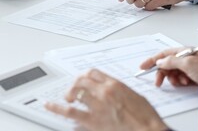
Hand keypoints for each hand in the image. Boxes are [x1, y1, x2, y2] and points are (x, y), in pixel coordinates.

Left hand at [45, 69, 168, 130]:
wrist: (148, 130)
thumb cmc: (146, 117)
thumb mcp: (135, 96)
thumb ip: (120, 91)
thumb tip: (112, 91)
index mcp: (115, 84)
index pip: (93, 72)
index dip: (85, 76)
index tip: (83, 80)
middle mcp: (104, 92)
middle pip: (82, 79)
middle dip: (75, 84)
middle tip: (73, 90)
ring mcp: (98, 106)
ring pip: (75, 92)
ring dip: (68, 94)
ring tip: (66, 98)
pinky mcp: (93, 121)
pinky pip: (70, 112)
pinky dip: (56, 108)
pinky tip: (49, 106)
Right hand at [140, 47, 197, 86]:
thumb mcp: (187, 63)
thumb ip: (171, 61)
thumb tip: (160, 61)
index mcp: (184, 51)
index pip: (163, 53)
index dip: (152, 60)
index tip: (142, 66)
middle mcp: (186, 58)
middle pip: (167, 64)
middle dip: (162, 73)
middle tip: (158, 82)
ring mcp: (190, 67)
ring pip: (173, 73)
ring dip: (173, 79)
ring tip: (179, 82)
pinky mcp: (193, 76)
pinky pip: (180, 79)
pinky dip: (180, 82)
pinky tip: (185, 83)